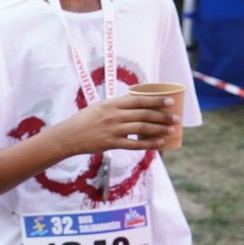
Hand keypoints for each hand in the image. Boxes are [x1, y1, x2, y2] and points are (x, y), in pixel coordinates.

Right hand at [56, 94, 175, 154]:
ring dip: (159, 129)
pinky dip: (148, 144)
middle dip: (162, 116)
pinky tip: (159, 143)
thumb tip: (138, 104)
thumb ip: (117, 106)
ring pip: (142, 128)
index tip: (170, 101)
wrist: (68, 136)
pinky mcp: (111, 143)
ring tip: (171, 130)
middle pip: (144, 114)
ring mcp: (113, 130)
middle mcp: (113, 115)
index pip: (138, 100)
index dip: (156, 100)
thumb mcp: (99, 107)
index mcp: (111, 104)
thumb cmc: (84, 120)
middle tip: (175, 118)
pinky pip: (134, 144)